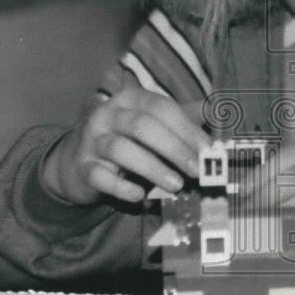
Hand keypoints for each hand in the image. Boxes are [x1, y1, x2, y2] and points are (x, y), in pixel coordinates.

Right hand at [41, 87, 209, 205]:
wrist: (77, 160)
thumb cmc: (126, 139)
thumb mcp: (152, 123)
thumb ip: (182, 119)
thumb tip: (218, 114)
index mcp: (130, 99)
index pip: (161, 108)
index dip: (186, 128)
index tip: (208, 149)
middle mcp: (108, 115)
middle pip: (142, 126)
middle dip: (174, 148)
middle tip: (196, 170)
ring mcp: (92, 141)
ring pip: (121, 150)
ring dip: (152, 168)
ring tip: (176, 185)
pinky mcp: (83, 168)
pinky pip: (101, 177)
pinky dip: (121, 187)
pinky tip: (140, 196)